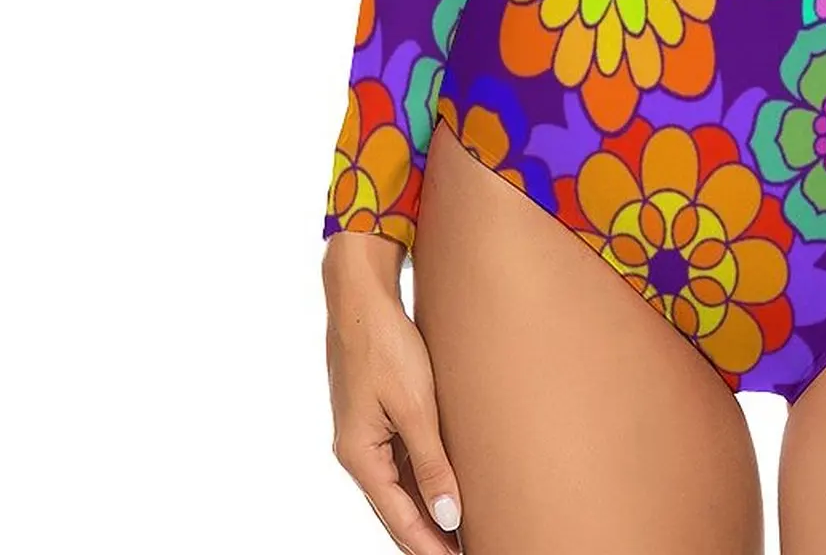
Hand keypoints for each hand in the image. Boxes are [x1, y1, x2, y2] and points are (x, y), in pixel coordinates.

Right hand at [323, 234, 463, 554]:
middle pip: (397, 508)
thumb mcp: (415, 406)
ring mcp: (366, 434)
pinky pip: (400, 459)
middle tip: (468, 550)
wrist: (362, 296)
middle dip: (429, 535)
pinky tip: (446, 485)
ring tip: (463, 530)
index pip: (399, 519)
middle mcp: (357, 452)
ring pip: (400, 485)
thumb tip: (449, 517)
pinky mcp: (377, 415)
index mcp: (359, 456)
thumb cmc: (385, 345)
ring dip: (428, 508)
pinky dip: (423, 478)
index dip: (429, 546)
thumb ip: (431, 463)